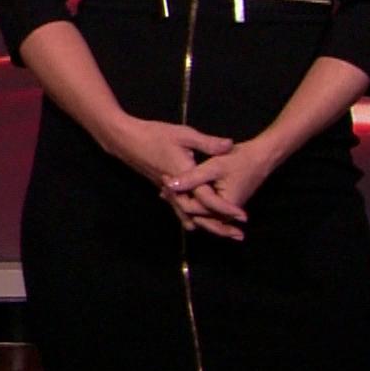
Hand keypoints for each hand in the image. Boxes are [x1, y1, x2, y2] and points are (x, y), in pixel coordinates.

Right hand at [99, 116, 244, 240]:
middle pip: (200, 215)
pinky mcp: (164, 189)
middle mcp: (177, 190)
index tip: (243, 217)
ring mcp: (169, 192)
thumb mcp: (184, 134)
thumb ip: (208, 143)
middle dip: (219, 226)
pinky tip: (196, 222)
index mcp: (185, 177)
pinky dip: (191, 217)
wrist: (126, 140)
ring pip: (189, 216)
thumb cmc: (155, 135)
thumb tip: (230, 145)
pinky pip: (179, 209)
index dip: (227, 209)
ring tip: (224, 233)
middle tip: (239, 235)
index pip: (209, 199)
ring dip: (207, 224)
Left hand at [163, 138, 275, 236]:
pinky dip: (190, 204)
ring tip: (167, 188)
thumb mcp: (214, 165)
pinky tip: (178, 192)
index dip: (176, 195)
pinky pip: (202, 211)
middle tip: (163, 184)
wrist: (260, 158)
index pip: (192, 208)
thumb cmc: (239, 160)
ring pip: (197, 215)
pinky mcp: (221, 208)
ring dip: (182, 203)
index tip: (165, 179)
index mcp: (223, 207)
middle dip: (177, 201)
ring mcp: (223, 213)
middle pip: (193, 214)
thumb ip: (193, 177)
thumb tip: (170, 184)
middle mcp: (224, 215)